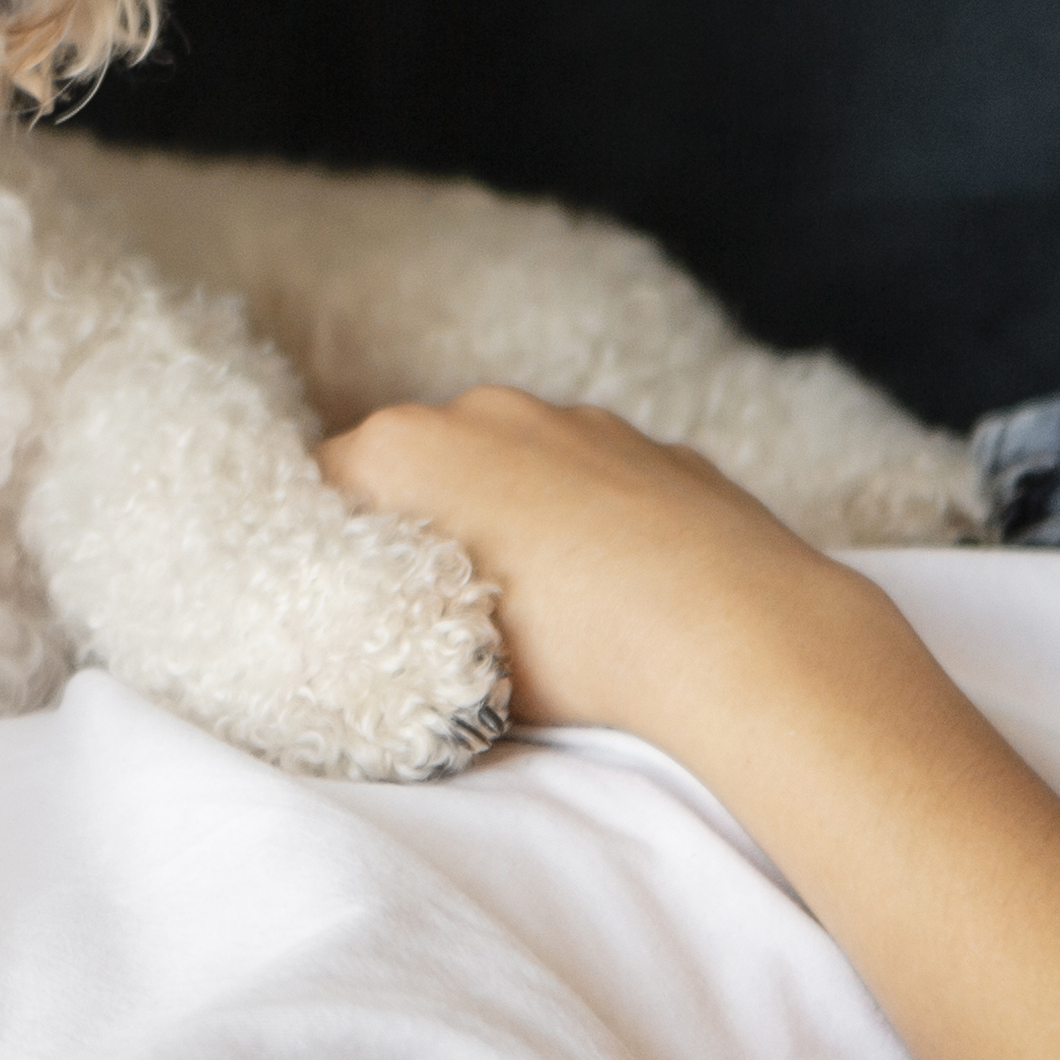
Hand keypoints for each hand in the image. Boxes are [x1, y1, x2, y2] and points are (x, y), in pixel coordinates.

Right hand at [314, 387, 879, 742]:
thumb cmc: (569, 647)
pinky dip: (591, 520)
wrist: (734, 630)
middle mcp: (484, 411)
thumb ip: (388, 602)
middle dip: (423, 524)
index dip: (331, 544)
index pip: (325, 483)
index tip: (351, 596)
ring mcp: (577, 420)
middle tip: (440, 609)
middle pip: (421, 465)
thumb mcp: (439, 646)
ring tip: (543, 605)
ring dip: (512, 516)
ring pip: (513, 464)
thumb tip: (382, 605)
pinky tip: (615, 588)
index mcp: (407, 446)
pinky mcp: (655, 446)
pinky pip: (594, 480)